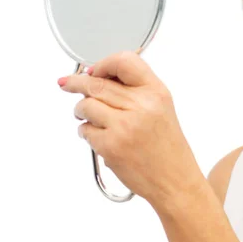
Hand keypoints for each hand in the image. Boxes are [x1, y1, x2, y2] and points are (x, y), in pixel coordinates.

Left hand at [57, 51, 202, 208]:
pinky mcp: (110, 146)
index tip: (93, 69)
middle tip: (67, 83)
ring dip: (81, 110)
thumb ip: (135, 90)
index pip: (124, 61)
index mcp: (156, 92)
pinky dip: (86, 132)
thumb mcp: (161, 108)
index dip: (103, 63)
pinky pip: (84, 130)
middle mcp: (141, 106)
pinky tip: (99, 137)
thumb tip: (99, 76)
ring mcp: (124, 126)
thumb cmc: (167, 147)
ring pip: (85, 105)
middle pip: (96, 83)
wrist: (174, 180)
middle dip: (76, 83)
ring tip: (89, 117)